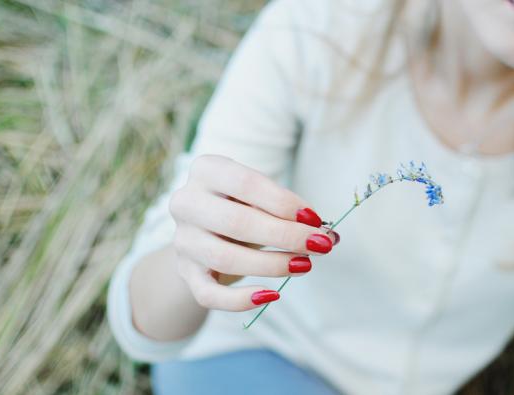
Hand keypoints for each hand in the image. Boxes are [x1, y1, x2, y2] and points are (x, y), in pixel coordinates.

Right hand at [169, 154, 338, 311]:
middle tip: (320, 245)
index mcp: (206, 170)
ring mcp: (182, 240)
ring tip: (305, 265)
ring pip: (225, 259)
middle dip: (285, 236)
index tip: (314, 219)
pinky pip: (209, 293)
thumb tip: (331, 235)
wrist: (204, 233)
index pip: (245, 183)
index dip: (283, 202)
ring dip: (272, 265)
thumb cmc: (241, 206)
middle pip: (237, 222)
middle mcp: (186, 202)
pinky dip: (240, 300)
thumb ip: (290, 211)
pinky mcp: (184, 273)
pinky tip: (271, 295)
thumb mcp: (260, 198)